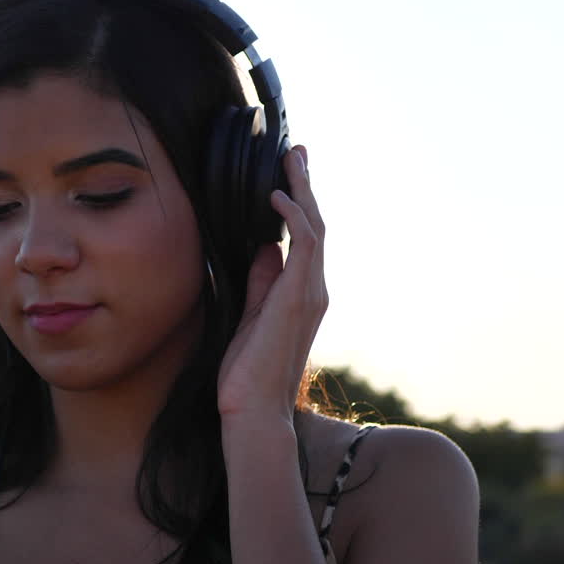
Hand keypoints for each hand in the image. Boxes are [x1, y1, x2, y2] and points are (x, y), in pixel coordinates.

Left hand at [216, 145, 326, 431]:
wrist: (253, 411)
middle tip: (297, 152)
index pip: (306, 238)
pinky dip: (293, 217)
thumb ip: (261, 282)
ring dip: (302, 191)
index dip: (300, 203)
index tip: (288, 174)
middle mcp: (314, 290)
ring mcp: (310, 294)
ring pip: (314, 229)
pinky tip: (276, 196)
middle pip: (315, 225)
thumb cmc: (248, 374)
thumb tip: (264, 249)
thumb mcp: (251, 316)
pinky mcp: (298, 298)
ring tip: (290, 160)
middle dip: (305, 186)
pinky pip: (304, 246)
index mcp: (303, 294)